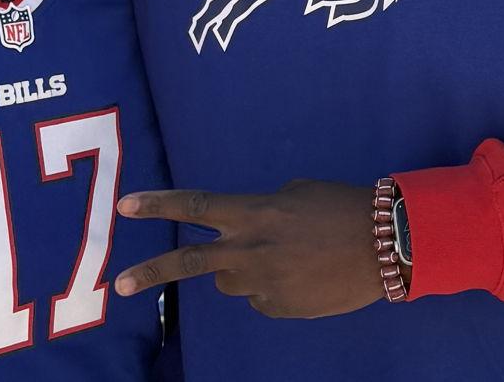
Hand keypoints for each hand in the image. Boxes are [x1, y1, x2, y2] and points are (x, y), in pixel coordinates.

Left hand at [113, 179, 384, 317]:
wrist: (382, 245)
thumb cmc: (341, 206)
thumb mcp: (296, 195)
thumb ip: (263, 212)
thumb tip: (249, 233)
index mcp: (254, 213)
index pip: (196, 205)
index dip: (159, 205)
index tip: (126, 206)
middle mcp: (249, 250)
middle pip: (189, 263)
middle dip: (152, 274)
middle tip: (121, 284)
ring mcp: (261, 285)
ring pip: (231, 282)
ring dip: (243, 270)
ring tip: (284, 256)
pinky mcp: (277, 309)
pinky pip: (262, 298)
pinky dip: (274, 287)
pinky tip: (303, 275)